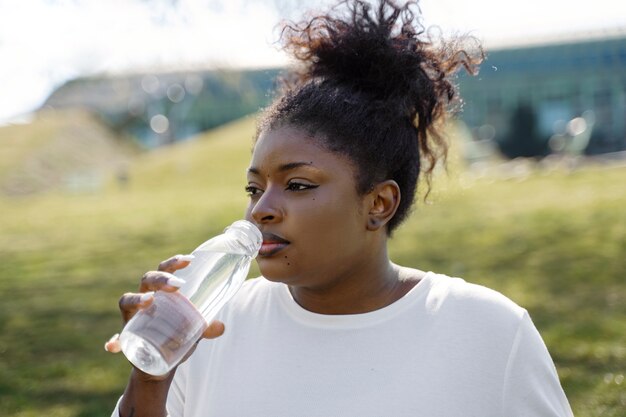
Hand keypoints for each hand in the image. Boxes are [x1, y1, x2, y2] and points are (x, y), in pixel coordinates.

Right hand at [104, 254, 224, 376]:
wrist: (162, 362)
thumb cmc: (177, 336)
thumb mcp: (194, 331)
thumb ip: (206, 327)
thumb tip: (220, 326)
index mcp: (160, 291)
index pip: (163, 269)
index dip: (173, 262)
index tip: (189, 260)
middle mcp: (143, 299)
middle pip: (147, 279)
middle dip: (160, 278)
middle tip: (177, 285)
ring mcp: (132, 317)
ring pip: (127, 301)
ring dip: (136, 299)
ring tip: (149, 301)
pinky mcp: (126, 338)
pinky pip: (117, 338)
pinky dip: (114, 341)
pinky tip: (113, 345)